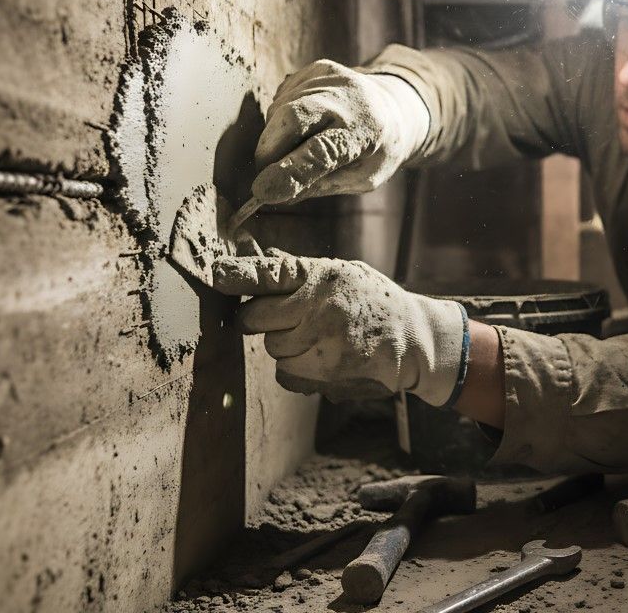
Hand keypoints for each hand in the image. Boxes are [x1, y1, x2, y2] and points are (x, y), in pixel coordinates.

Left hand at [211, 250, 466, 405]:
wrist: (414, 340)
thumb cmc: (373, 301)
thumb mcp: (341, 274)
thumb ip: (297, 270)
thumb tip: (253, 254)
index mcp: (321, 275)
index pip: (267, 273)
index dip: (236, 275)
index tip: (213, 273)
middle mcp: (318, 306)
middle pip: (256, 318)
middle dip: (262, 320)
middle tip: (285, 318)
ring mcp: (322, 341)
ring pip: (272, 348)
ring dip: (285, 346)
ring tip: (317, 337)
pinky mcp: (325, 372)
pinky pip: (285, 374)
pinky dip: (297, 369)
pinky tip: (322, 357)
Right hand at [251, 60, 429, 204]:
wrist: (396, 107)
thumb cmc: (377, 151)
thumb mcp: (362, 179)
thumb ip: (321, 184)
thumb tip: (272, 189)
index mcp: (367, 131)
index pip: (322, 151)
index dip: (289, 171)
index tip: (262, 191)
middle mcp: (348, 97)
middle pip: (292, 117)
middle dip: (268, 151)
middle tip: (267, 175)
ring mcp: (331, 77)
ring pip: (280, 110)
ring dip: (275, 139)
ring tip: (300, 149)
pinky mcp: (316, 69)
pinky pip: (281, 99)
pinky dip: (281, 120)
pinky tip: (305, 127)